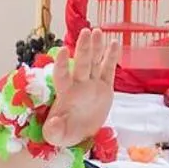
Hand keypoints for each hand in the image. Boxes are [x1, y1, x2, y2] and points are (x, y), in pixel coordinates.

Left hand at [43, 28, 120, 147]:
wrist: (77, 135)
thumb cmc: (63, 134)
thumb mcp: (57, 136)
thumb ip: (54, 130)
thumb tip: (53, 123)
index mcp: (65, 94)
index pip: (62, 76)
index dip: (62, 64)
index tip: (63, 50)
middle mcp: (78, 85)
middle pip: (81, 63)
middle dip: (83, 48)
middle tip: (86, 31)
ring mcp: (91, 85)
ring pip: (94, 62)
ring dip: (96, 47)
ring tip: (98, 31)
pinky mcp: (104, 88)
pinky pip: (108, 70)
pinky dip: (111, 57)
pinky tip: (115, 43)